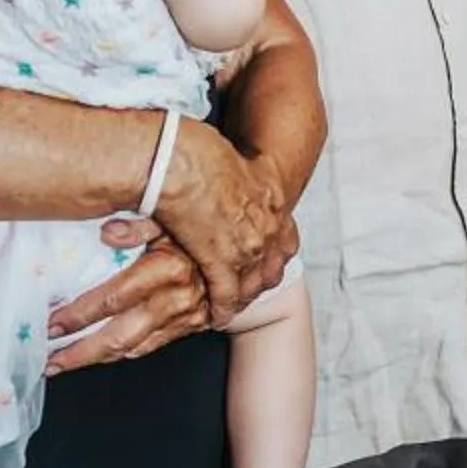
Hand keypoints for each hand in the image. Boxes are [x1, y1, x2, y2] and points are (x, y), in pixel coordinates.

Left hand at [46, 224, 208, 371]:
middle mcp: (176, 298)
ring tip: (67, 362)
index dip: (78, 315)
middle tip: (51, 361)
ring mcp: (185, 317)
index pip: (111, 300)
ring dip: (97, 358)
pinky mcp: (191, 327)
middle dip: (80, 352)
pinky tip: (104, 353)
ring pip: (132, 347)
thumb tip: (107, 233)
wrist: (245, 249)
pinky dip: (124, 353)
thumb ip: (139, 224)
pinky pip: (151, 346)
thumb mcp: (172, 216)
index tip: (52, 324)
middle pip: (118, 336)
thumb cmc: (204, 229)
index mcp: (167, 268)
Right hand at [146, 127, 297, 325]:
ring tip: (230, 307)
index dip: (274, 256)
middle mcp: (269, 225)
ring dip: (241, 297)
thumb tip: (233, 178)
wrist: (181, 158)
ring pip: (252, 283)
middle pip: (273, 266)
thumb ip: (241, 177)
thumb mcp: (238, 163)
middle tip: (250, 294)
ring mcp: (249, 246)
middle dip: (260, 282)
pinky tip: (215, 316)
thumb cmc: (199, 151)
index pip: (286, 240)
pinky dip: (221, 307)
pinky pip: (226, 294)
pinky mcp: (223, 261)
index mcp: (274, 198)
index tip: (266, 266)